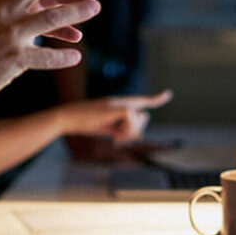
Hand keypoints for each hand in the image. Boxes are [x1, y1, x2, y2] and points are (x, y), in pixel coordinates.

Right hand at [57, 89, 173, 142]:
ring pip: (139, 120)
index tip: (168, 94)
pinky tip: (114, 137)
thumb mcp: (107, 127)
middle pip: (143, 117)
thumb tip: (139, 130)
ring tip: (114, 137)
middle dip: (135, 131)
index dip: (155, 99)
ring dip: (128, 133)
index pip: (142, 101)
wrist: (68, 118)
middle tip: (118, 140)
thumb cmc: (85, 123)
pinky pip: (132, 121)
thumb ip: (123, 127)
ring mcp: (119, 103)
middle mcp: (121, 101)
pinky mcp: (117, 107)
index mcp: (119, 104)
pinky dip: (125, 132)